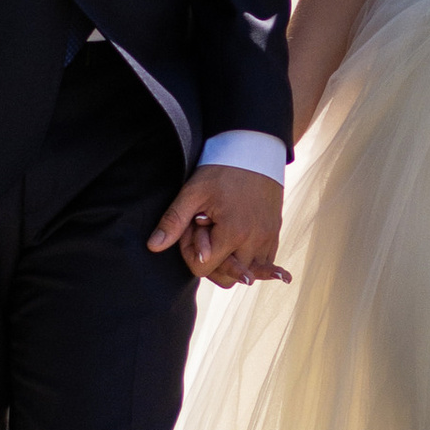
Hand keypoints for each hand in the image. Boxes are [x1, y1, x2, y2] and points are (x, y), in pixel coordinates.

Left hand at [148, 164, 287, 287]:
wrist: (255, 150)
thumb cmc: (222, 169)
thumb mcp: (193, 192)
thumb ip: (174, 221)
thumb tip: (153, 246)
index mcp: (233, 233)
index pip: (202, 268)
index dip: (190, 252)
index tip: (193, 228)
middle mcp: (255, 242)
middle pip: (226, 278)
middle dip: (211, 262)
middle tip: (207, 232)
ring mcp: (268, 240)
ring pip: (246, 275)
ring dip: (230, 262)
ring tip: (222, 235)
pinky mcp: (275, 235)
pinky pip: (263, 264)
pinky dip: (248, 259)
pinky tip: (237, 241)